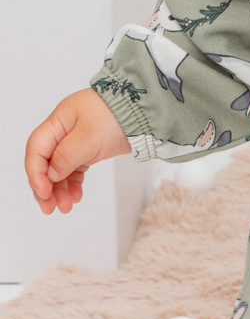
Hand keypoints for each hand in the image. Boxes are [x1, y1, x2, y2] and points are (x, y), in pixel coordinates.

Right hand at [24, 89, 131, 214]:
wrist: (146, 110)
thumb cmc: (118, 116)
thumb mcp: (89, 137)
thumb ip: (66, 156)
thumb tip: (50, 175)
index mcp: (59, 120)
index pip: (37, 149)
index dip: (35, 173)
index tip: (43, 193)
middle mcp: (64, 129)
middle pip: (46, 161)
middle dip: (45, 186)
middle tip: (49, 208)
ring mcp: (77, 139)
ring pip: (60, 168)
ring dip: (60, 188)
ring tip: (66, 207)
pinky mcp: (90, 147)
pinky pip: (75, 168)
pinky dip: (73, 182)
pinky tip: (76, 195)